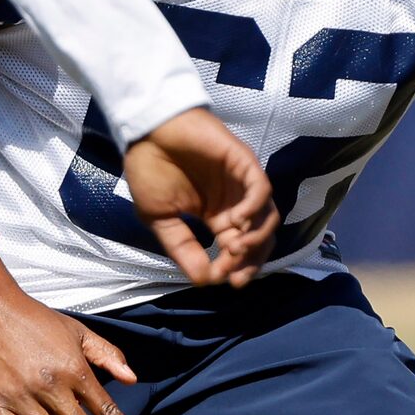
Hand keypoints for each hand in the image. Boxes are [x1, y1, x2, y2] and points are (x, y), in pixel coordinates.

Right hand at [121, 107, 278, 286]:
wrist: (146, 133)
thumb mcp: (160, 219)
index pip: (237, 250)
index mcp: (217, 217)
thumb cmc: (150, 170)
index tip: (217, 278)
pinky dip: (254, 209)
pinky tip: (235, 221)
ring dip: (256, 239)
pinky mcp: (244, 163)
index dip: (233, 268)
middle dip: (251, 262)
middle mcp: (234, 203)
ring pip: (267, 218)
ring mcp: (241, 184)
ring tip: (234, 248)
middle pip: (259, 239)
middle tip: (236, 276)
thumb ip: (182, 248)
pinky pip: (261, 190)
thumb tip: (203, 281)